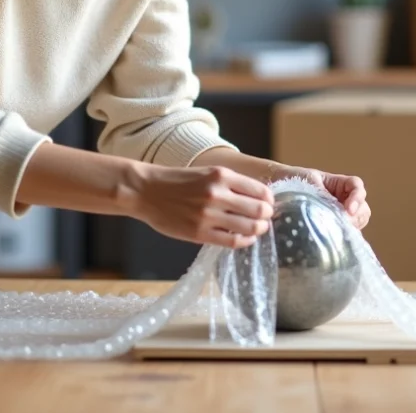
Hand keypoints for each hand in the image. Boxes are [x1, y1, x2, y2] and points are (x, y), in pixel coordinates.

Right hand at [128, 164, 274, 248]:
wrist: (146, 191)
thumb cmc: (177, 182)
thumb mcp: (206, 173)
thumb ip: (230, 184)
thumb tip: (257, 197)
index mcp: (221, 175)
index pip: (260, 190)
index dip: (269, 200)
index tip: (269, 204)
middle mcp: (217, 193)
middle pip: (258, 210)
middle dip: (267, 216)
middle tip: (266, 218)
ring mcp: (208, 214)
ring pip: (249, 227)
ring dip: (259, 229)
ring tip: (258, 229)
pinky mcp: (199, 232)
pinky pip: (232, 241)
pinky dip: (245, 241)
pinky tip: (246, 239)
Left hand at [277, 165, 370, 230]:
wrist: (277, 187)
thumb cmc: (293, 179)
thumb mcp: (309, 182)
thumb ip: (323, 195)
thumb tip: (333, 212)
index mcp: (339, 184)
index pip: (357, 187)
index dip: (357, 198)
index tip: (348, 210)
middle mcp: (343, 200)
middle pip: (362, 209)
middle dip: (356, 217)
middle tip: (344, 224)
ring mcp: (339, 215)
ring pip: (356, 224)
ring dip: (351, 228)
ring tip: (338, 233)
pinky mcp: (332, 228)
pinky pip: (344, 235)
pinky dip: (342, 238)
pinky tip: (333, 242)